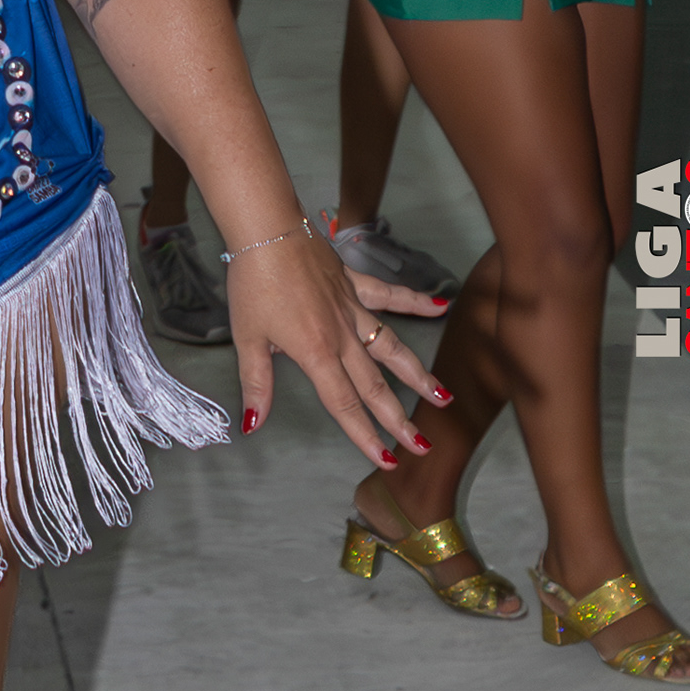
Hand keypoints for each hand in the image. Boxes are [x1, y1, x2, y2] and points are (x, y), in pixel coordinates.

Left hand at [228, 226, 449, 463]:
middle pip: (375, 385)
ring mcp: (353, 309)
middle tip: (423, 444)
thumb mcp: (247, 339)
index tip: (388, 459)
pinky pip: (389, 296)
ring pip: (392, 348)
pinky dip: (415, 301)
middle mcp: (343, 336)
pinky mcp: (354, 283)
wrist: (267, 231)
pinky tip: (440, 307)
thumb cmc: (253, 283)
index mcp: (316, 353)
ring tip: (442, 396)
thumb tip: (253, 423)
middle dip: (399, 419)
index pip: (345, 404)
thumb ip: (257, 384)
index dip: (365, 435)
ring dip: (417, 374)